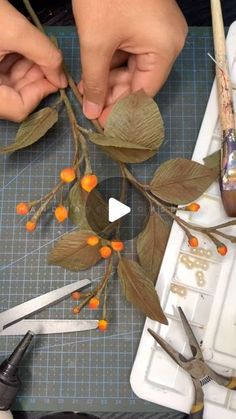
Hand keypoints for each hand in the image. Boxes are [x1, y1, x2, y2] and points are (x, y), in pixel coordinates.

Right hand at [0, 0, 66, 121]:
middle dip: (36, 80)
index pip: (19, 108)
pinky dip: (15, 66)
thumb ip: (44, 54)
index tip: (56, 78)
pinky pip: (0, 77)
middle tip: (50, 63)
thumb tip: (62, 79)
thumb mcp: (14, 31)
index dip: (41, 93)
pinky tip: (24, 51)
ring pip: (9, 88)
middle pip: (15, 98)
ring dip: (28, 72)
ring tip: (38, 52)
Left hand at [72, 0, 187, 125]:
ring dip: (110, 80)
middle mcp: (168, 45)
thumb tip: (93, 113)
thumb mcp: (96, 44)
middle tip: (91, 107)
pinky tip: (95, 73)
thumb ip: (95, 82)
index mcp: (164, 50)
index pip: (144, 94)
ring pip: (134, 69)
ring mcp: (160, 34)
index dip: (122, 111)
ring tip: (89, 90)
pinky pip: (133, 53)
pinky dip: (114, 63)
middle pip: (140, 82)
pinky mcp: (148, 26)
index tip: (102, 122)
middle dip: (113, 95)